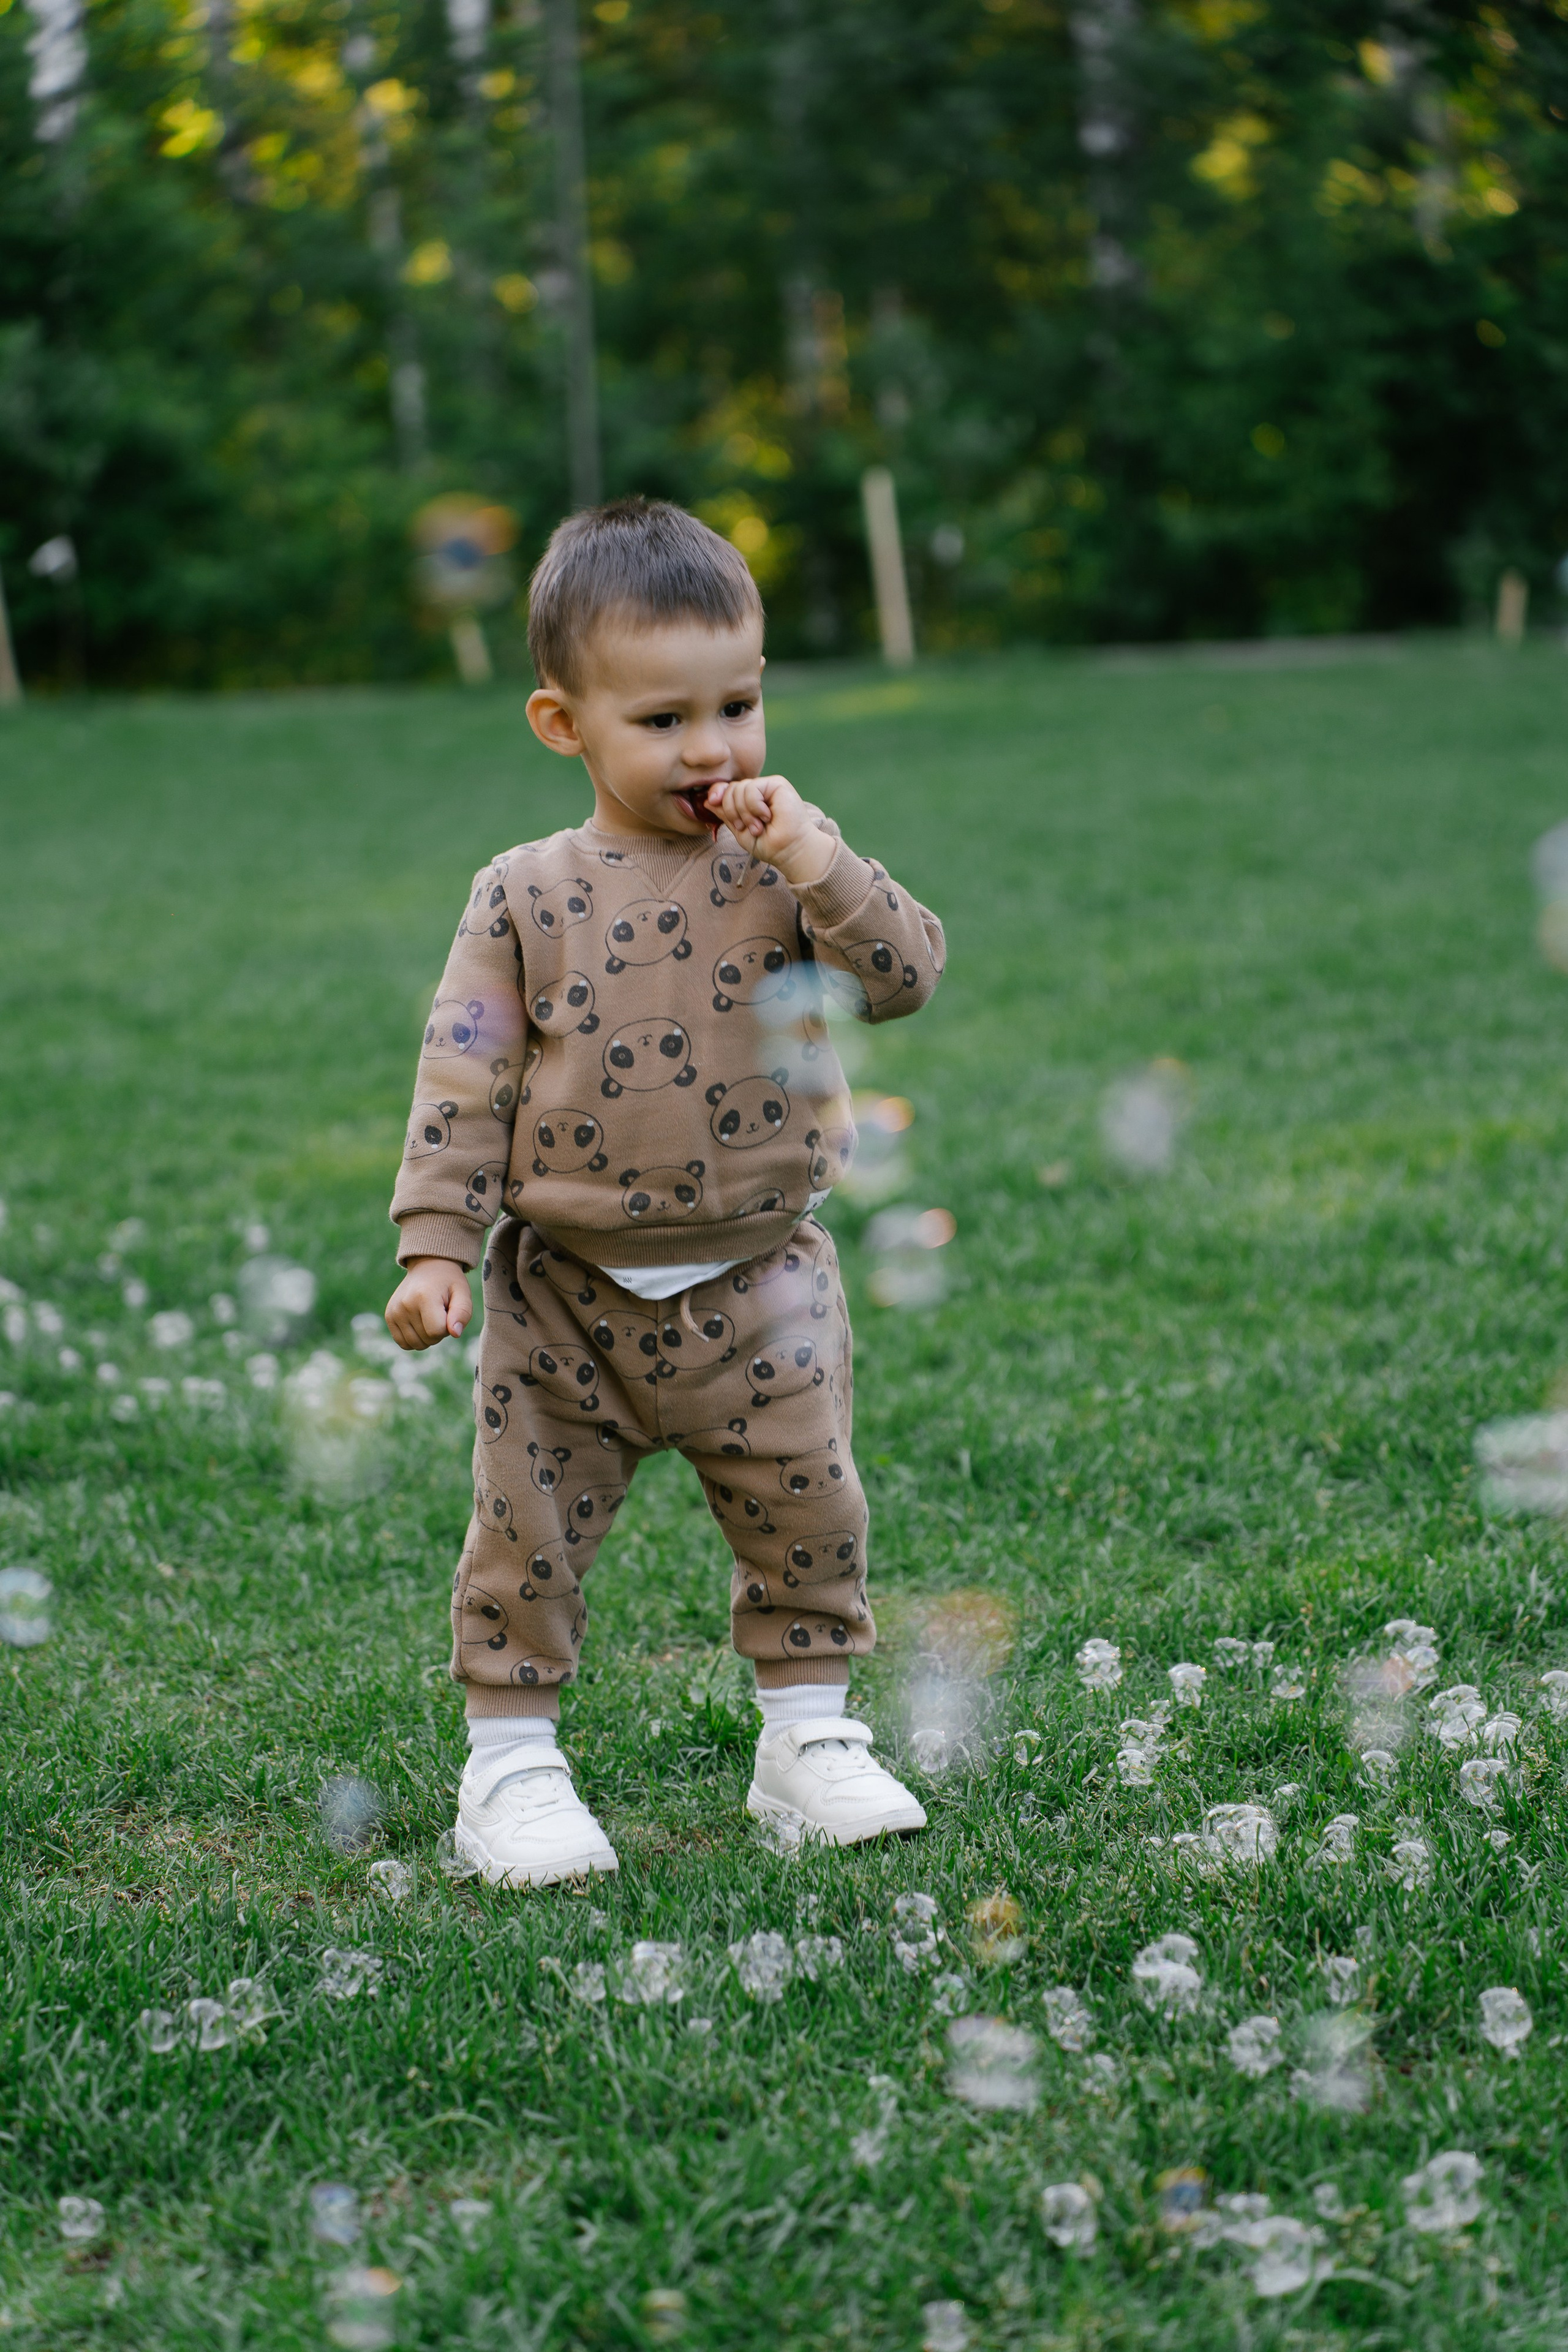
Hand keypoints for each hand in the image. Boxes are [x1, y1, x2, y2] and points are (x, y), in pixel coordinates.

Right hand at [386, 1258, 472, 1350]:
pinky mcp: (389, 1316)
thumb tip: (455, 1333)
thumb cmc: (448, 1283)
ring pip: (415, 1344)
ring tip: (429, 1316)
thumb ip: (462, 1313)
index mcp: (424, 1297)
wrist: (427, 1267)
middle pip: (427, 1340)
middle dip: (438, 1332)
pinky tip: (419, 1323)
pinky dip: (414, 1339)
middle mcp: (405, 1304)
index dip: (448, 1327)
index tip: (448, 1311)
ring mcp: (394, 1311)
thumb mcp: (462, 1293)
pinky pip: (403, 1343)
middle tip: (439, 1312)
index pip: (437, 1331)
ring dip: (427, 1337)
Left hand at [703, 775, 835, 887]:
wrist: (791, 851)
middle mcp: (759, 791)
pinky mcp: (777, 784)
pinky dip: (754, 806)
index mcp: (749, 800)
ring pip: (739, 788)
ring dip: (745, 812)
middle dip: (732, 810)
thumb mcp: (741, 831)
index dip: (717, 794)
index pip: (727, 789)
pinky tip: (766, 816)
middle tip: (747, 828)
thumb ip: (726, 815)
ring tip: (758, 827)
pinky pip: (752, 788)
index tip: (711, 803)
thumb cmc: (770, 845)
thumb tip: (706, 801)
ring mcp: (768, 786)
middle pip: (731, 788)